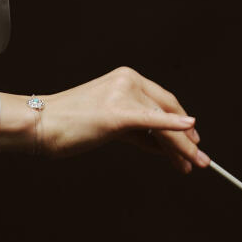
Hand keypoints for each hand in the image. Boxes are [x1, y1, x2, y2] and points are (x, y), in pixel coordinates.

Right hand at [0, 67, 208, 173]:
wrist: (43, 123)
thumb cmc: (71, 124)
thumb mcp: (110, 121)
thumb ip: (138, 129)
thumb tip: (163, 144)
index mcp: (127, 77)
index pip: (163, 101)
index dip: (180, 122)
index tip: (192, 140)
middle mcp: (128, 80)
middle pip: (167, 111)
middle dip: (185, 138)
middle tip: (198, 157)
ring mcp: (123, 94)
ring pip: (162, 122)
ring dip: (181, 146)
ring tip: (193, 164)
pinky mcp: (117, 113)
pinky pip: (152, 122)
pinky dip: (173, 128)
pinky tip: (189, 132)